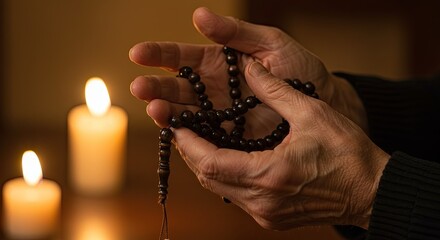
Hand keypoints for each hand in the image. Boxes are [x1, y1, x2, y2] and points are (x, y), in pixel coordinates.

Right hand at [129, 7, 367, 132]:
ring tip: (154, 110)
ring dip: (167, 113)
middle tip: (140, 88)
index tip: (138, 53)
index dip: (159, 54)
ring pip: (186, 114)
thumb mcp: (271, 43)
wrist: (326, 104)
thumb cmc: (300, 70)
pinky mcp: (231, 138)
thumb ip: (236, 32)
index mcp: (219, 62)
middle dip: (156, 87)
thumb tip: (199, 16)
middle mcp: (214, 90)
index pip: (182, 57)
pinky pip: (205, 138)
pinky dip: (190, 138)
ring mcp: (220, 116)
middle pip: (177, 88)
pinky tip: (176, 134)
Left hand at [171, 62, 388, 229]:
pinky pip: (235, 194)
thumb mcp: (312, 114)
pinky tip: (224, 156)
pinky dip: (223, 174)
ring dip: (205, 163)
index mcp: (269, 175)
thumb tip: (251, 69)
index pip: (210, 162)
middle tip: (182, 128)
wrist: (370, 191)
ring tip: (198, 138)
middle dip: (191, 152)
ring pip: (219, 188)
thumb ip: (276, 91)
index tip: (176, 124)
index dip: (187, 143)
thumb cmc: (347, 154)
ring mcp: (265, 214)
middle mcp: (261, 202)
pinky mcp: (270, 218)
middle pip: (208, 177)